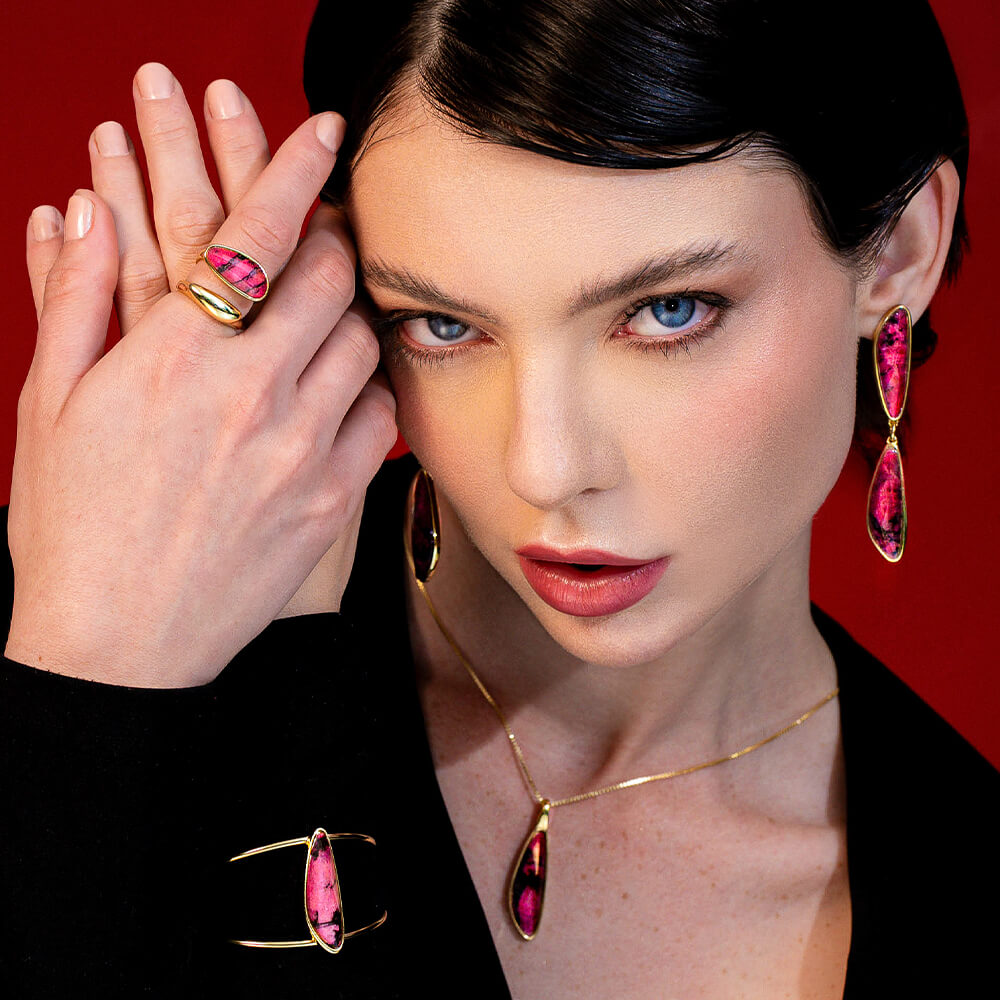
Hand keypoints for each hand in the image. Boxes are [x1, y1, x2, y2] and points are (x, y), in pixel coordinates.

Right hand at [5, 64, 396, 687]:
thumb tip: (86, 209)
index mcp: (176, 358)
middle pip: (330, 277)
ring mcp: (301, 452)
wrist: (116, 647)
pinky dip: (366, 392)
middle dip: (330, 242)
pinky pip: (379, 419)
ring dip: (349, 317)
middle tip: (320, 241)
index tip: (325, 131)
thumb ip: (75, 297)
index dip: (296, 168)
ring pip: (363, 343)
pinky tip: (335, 394)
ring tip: (322, 323)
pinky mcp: (331, 502)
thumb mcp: (49, 404)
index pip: (256, 234)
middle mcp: (251, 395)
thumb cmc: (72, 528)